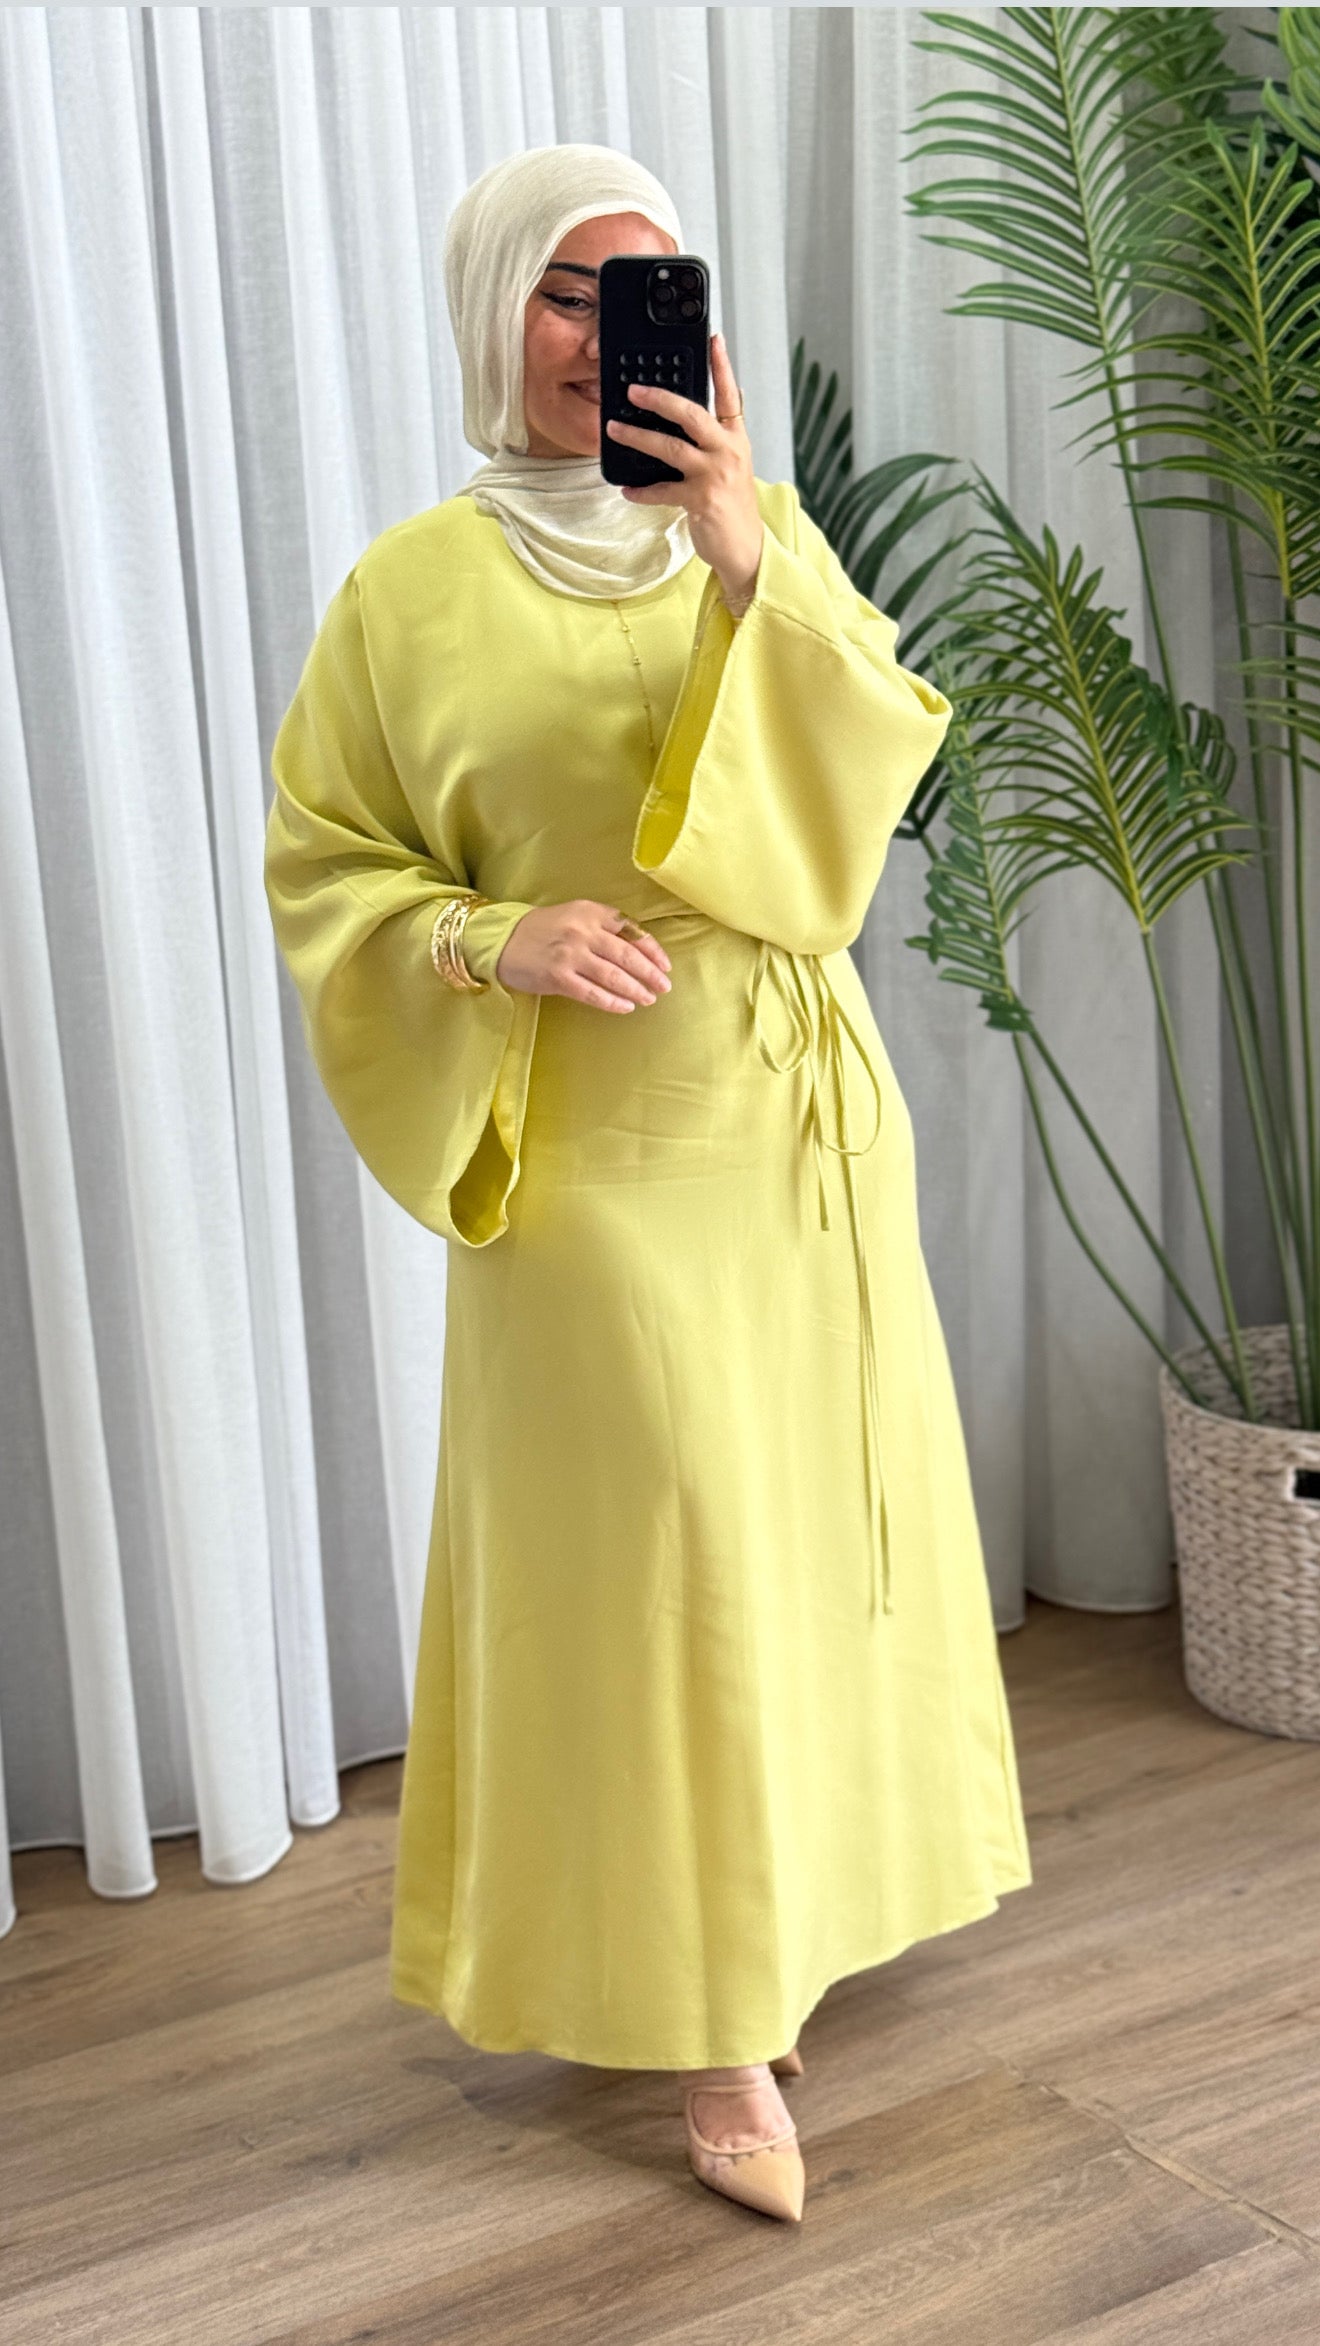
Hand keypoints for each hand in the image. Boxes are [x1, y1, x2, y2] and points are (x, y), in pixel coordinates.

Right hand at [495, 900, 672, 1012]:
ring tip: (649, 999)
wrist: (502, 940)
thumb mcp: (575, 916)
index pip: (631, 930)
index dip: (652, 950)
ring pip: (613, 976)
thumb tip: (640, 950)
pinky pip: (593, 993)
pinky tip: (626, 1007)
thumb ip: (604, 926)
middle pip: (627, 954)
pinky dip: (613, 1002)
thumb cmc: (544, 930)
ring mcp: (569, 955)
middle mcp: (582, 931)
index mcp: (590, 912)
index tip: (665, 965)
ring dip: (636, 989)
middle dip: (650, 973)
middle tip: (664, 987)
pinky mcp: (558, 977)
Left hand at [606, 330, 763, 605]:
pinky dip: (642, 491)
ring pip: (670, 447)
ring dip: (638, 436)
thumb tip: (692, 415)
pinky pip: (661, 490)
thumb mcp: (732, 465)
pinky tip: (627, 489)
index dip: (722, 366)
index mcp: (736, 439)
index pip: (730, 395)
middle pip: (693, 414)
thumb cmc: (733, 506)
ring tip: (614, 429)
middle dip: (660, 398)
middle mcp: (728, 451)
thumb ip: (717, 439)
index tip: (713, 339)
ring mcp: (714, 475)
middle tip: (634, 388)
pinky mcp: (700, 500)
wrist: (746, 549)